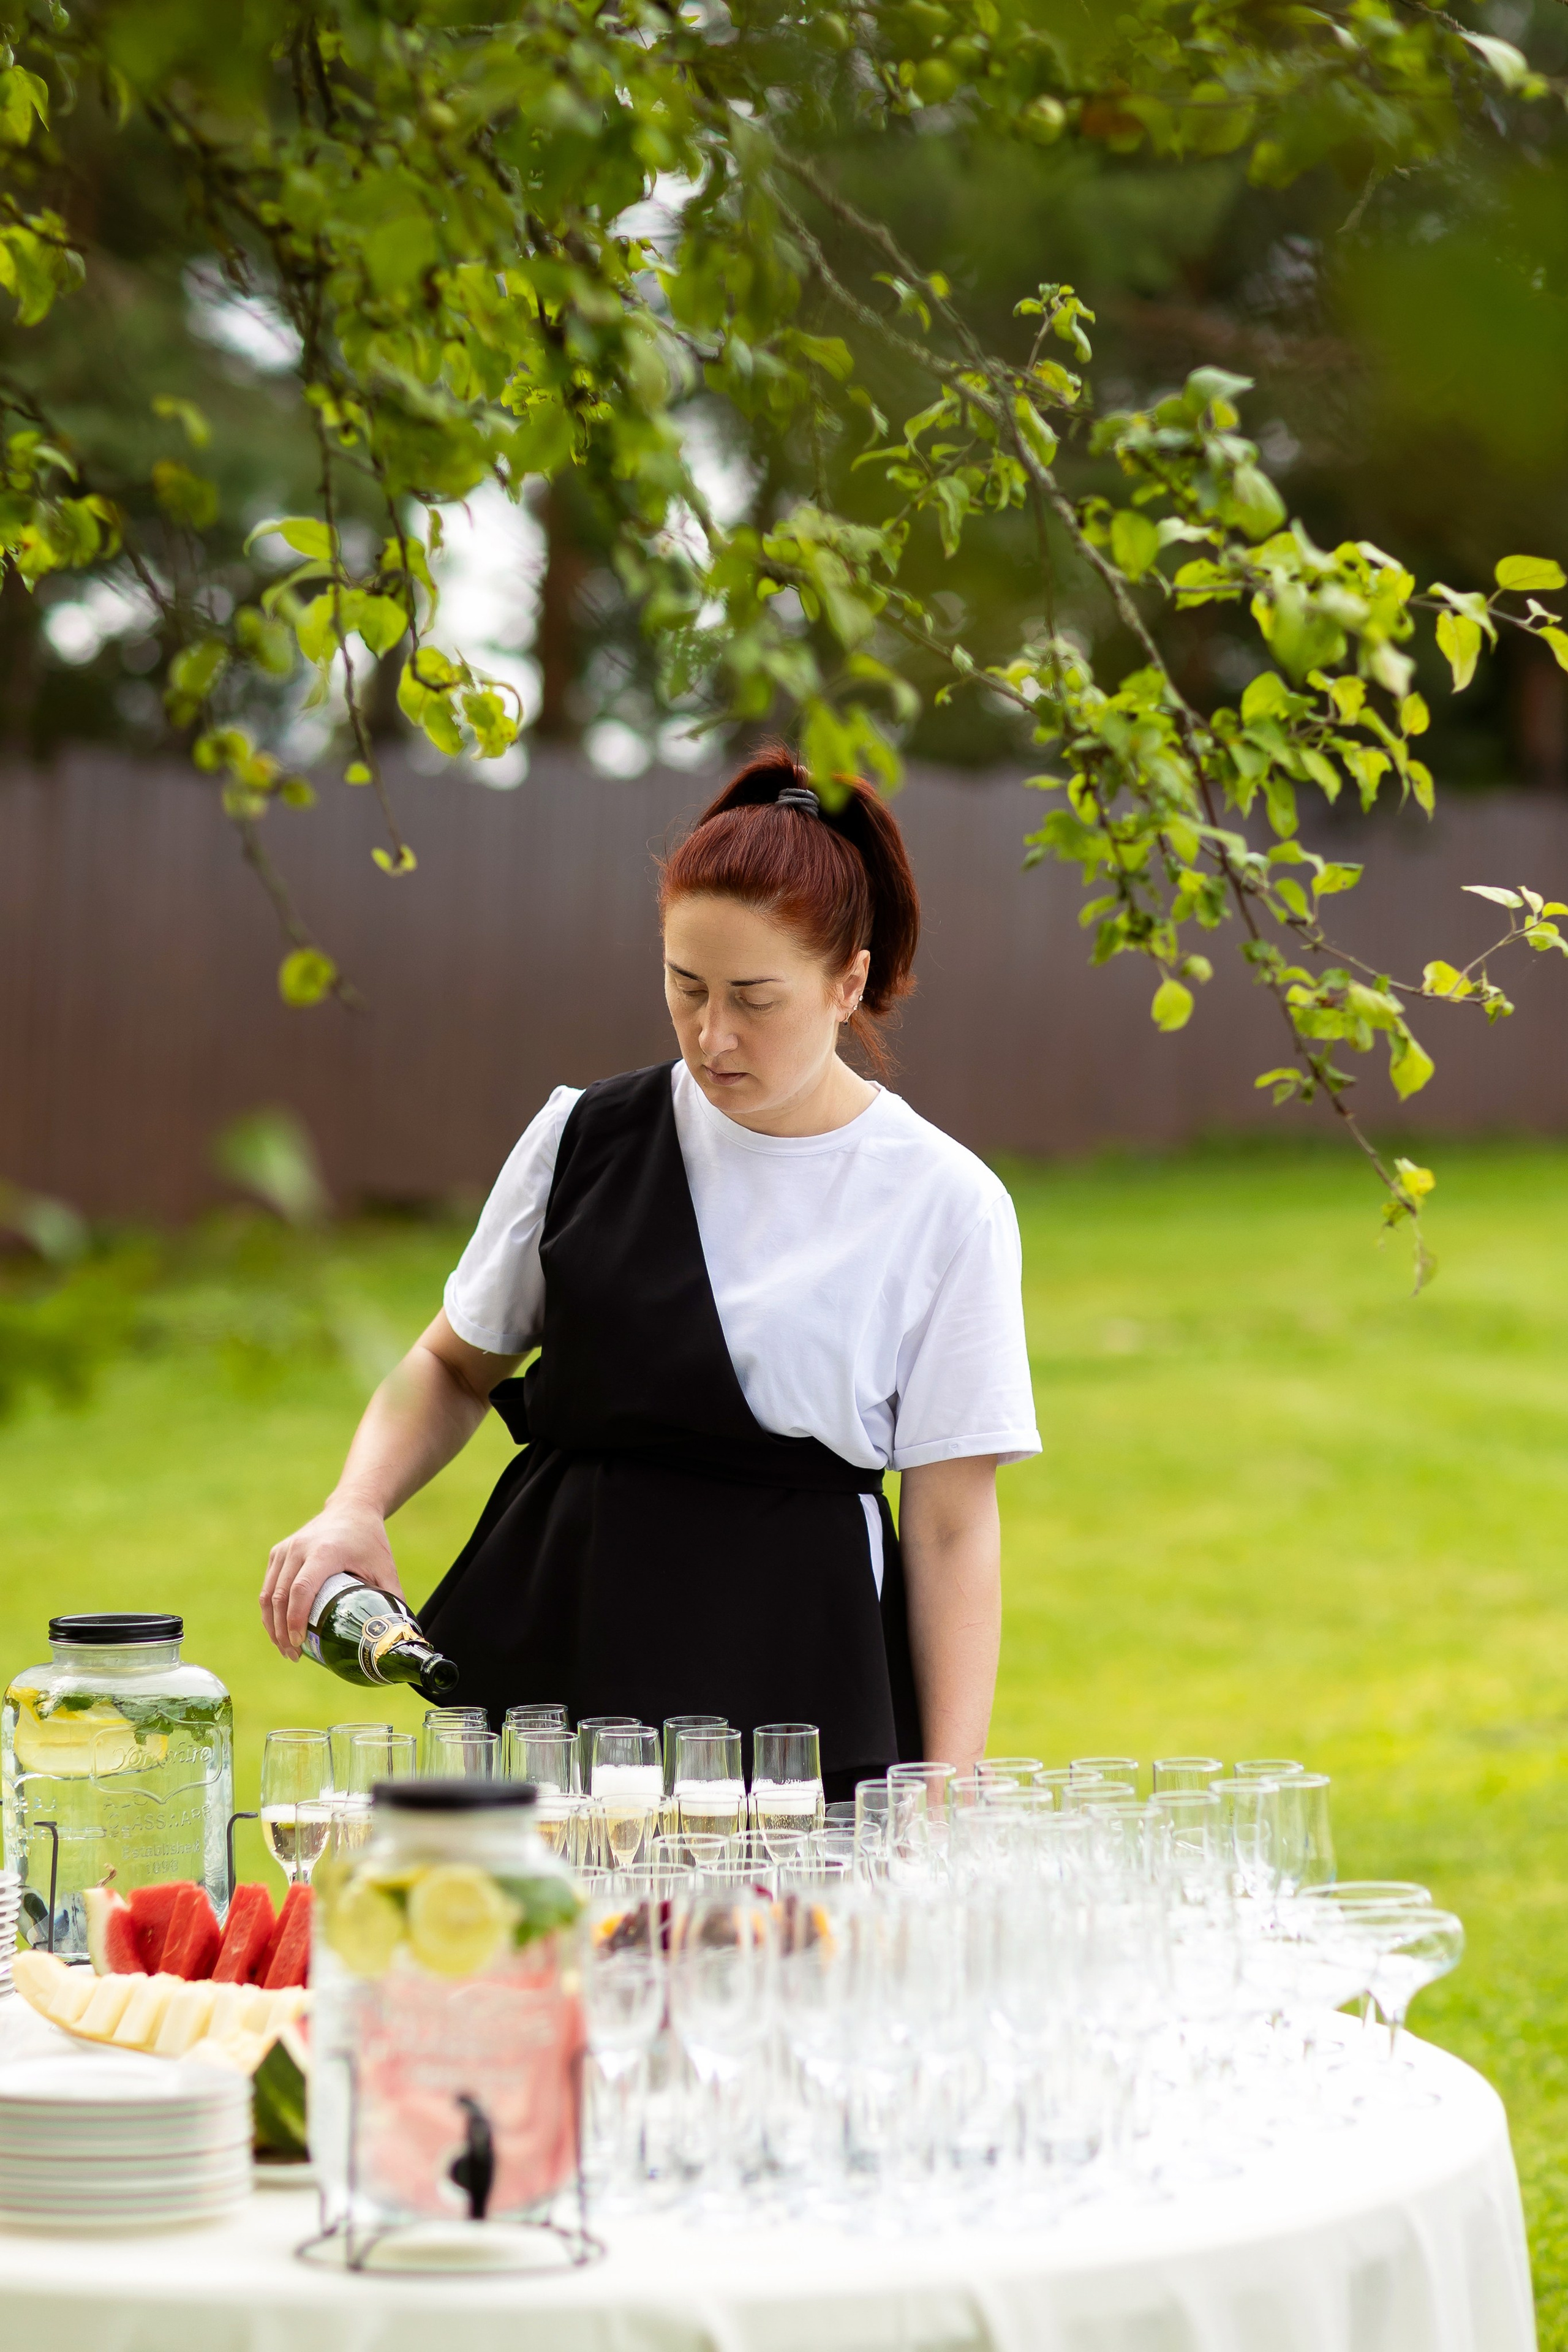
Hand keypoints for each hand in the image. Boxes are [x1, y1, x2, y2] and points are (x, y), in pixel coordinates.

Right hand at [260, 1498, 406, 1661]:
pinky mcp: (278, 1552)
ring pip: (268, 1594)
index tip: (299, 1643)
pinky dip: (269, 1611)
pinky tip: (279, 1630)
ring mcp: (285, 1549)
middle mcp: (299, 1549)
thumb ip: (392, 1599)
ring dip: (272, 1625)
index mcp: (325, 1551)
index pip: (302, 1589)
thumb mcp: (384, 1567)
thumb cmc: (369, 1540)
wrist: (351, 1507)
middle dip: (282, 1630)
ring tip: (285, 1649)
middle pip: (280, 1596)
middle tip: (293, 1655)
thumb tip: (399, 1634)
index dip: (296, 1619)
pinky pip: (268, 1586)